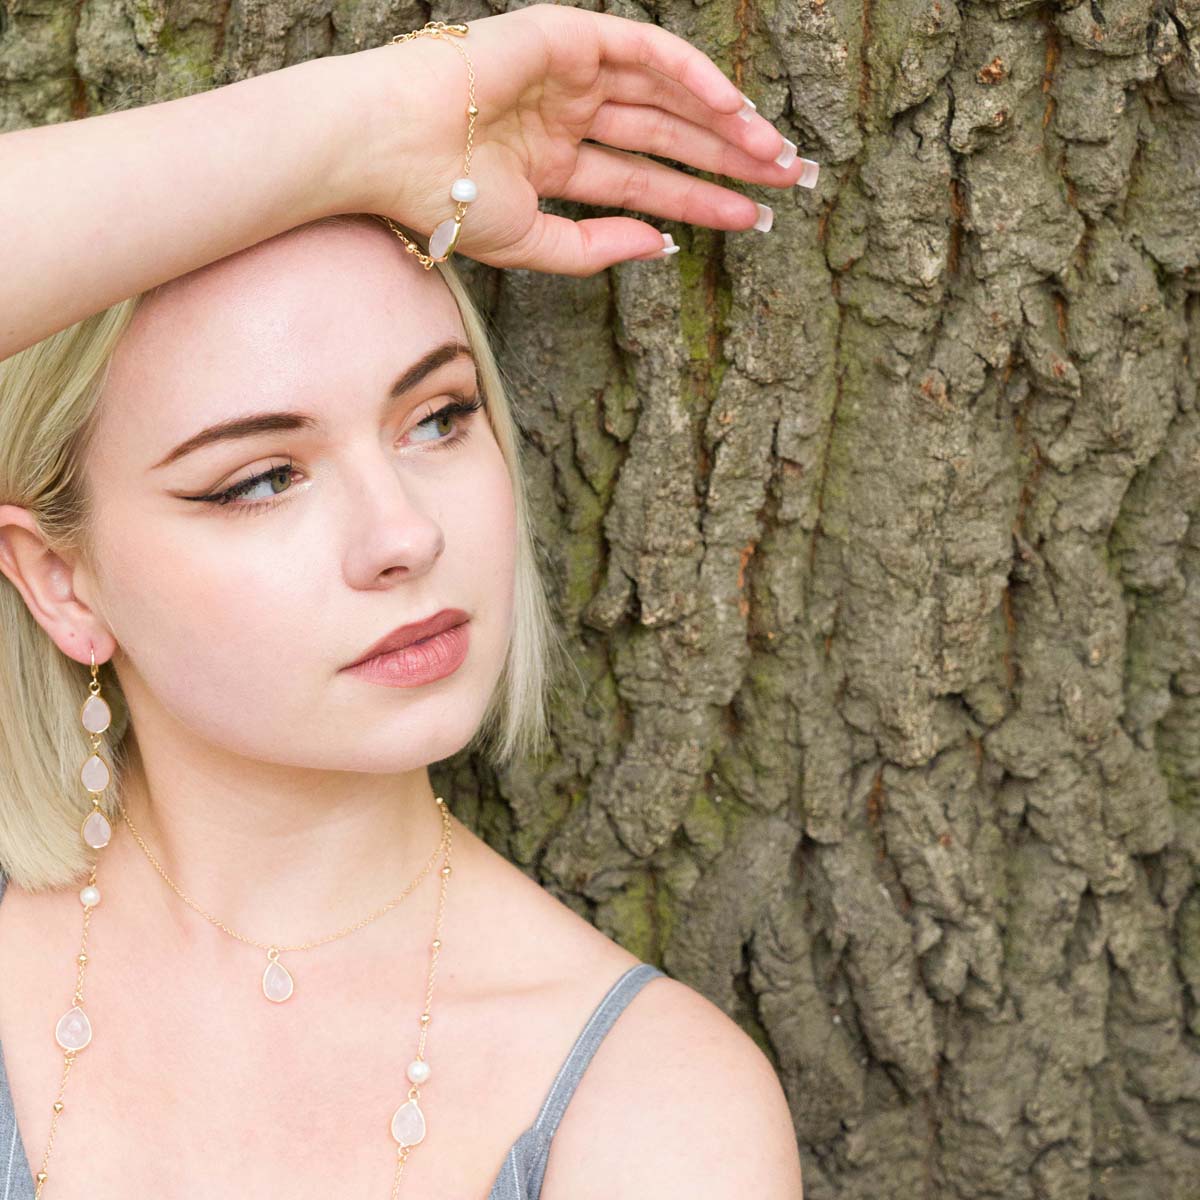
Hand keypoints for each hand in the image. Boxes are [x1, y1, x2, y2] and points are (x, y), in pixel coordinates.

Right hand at [343, 3, 815, 275]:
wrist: (389, 146)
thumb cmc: (441, 196)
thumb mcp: (532, 244)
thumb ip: (597, 247)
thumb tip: (661, 245)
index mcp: (555, 160)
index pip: (645, 180)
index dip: (700, 200)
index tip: (752, 220)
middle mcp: (570, 114)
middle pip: (668, 136)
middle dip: (728, 160)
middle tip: (787, 182)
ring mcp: (571, 73)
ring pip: (667, 95)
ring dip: (724, 121)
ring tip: (776, 154)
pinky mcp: (568, 35)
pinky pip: (646, 50)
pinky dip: (693, 74)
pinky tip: (737, 107)